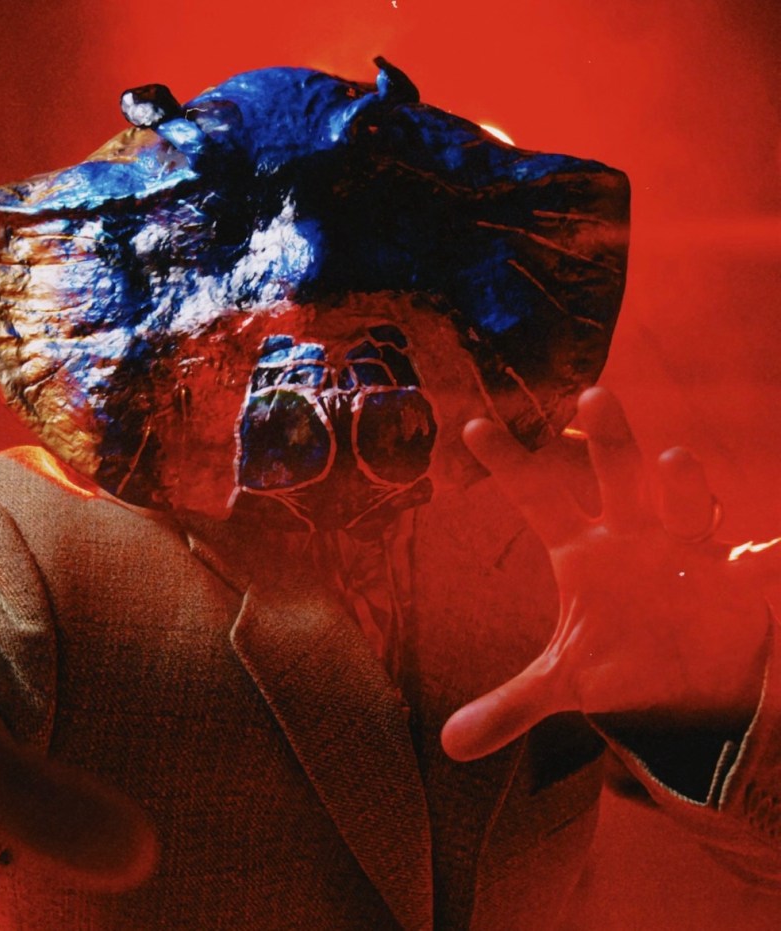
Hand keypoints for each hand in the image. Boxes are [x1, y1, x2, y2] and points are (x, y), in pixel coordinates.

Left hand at [441, 387, 776, 762]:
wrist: (681, 689)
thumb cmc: (616, 665)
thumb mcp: (563, 686)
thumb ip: (508, 706)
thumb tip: (450, 746)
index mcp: (581, 553)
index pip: (537, 499)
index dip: (507, 465)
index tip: (472, 427)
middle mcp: (634, 537)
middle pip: (618, 476)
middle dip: (608, 439)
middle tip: (591, 397)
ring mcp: (687, 553)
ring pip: (686, 505)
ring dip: (683, 486)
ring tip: (673, 462)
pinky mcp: (736, 583)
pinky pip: (760, 562)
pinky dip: (772, 555)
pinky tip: (776, 551)